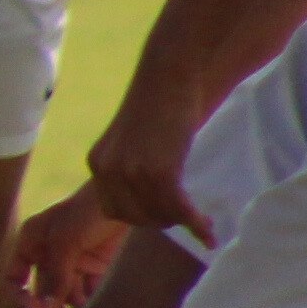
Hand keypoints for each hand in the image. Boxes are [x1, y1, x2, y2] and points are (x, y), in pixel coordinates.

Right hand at [15, 184, 128, 307]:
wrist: (129, 198)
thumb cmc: (88, 211)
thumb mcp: (65, 242)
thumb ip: (55, 276)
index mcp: (32, 242)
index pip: (14, 275)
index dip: (19, 293)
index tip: (33, 306)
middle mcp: (49, 254)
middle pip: (43, 289)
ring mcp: (73, 261)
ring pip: (67, 294)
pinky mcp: (96, 267)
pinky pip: (89, 291)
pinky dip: (92, 303)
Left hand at [86, 94, 213, 264]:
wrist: (168, 76)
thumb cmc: (156, 106)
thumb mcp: (132, 143)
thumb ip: (130, 171)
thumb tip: (149, 205)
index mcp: (97, 164)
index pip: (113, 211)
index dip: (140, 217)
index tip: (164, 215)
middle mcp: (108, 170)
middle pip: (135, 219)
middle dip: (162, 221)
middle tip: (187, 216)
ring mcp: (132, 172)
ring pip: (159, 216)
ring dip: (181, 221)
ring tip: (200, 217)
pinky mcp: (160, 170)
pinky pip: (178, 209)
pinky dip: (195, 223)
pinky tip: (208, 231)